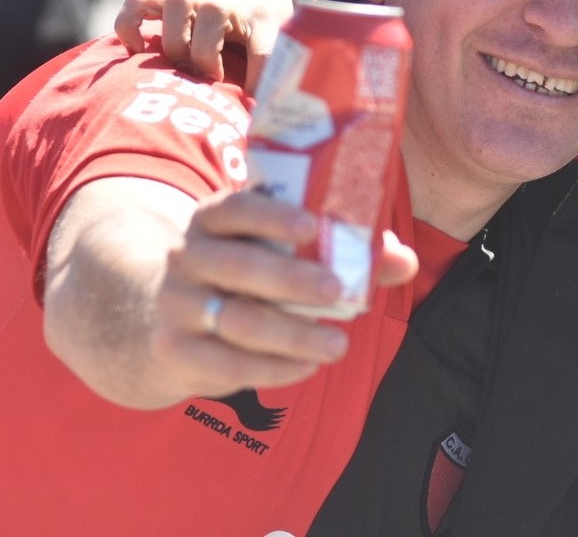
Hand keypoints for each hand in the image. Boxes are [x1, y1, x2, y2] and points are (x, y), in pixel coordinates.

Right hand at [114, 0, 299, 93]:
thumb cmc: (267, 22)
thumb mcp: (284, 42)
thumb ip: (277, 74)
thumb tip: (269, 118)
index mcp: (260, 18)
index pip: (262, 52)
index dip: (256, 84)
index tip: (251, 107)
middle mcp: (223, 2)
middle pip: (208, 32)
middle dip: (207, 65)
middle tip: (211, 83)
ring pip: (174, 11)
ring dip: (175, 47)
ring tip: (181, 69)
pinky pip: (137, 2)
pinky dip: (129, 26)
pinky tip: (137, 52)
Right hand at [149, 191, 417, 398]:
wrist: (171, 316)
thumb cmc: (249, 272)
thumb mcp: (279, 251)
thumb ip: (344, 251)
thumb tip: (405, 262)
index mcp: (214, 218)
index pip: (237, 208)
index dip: (273, 216)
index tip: (313, 226)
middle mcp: (187, 255)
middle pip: (238, 265)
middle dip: (290, 280)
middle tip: (336, 290)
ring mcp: (175, 303)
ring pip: (235, 320)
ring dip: (292, 335)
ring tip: (338, 344)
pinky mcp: (173, 349)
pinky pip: (224, 363)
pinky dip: (271, 368)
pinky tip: (307, 365)